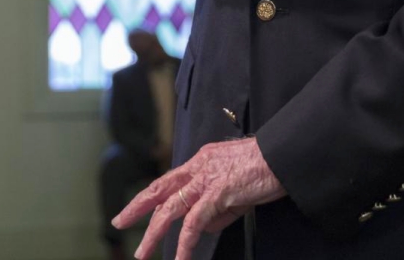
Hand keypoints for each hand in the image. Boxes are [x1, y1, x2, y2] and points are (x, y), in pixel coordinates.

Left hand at [115, 137, 285, 259]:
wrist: (284, 155)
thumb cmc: (266, 167)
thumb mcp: (236, 188)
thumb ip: (218, 207)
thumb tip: (204, 228)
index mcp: (203, 160)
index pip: (171, 180)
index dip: (152, 195)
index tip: (138, 207)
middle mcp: (200, 166)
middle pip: (161, 188)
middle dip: (137, 206)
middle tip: (119, 221)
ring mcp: (208, 179)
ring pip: (170, 208)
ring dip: (153, 233)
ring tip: (143, 253)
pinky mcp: (218, 193)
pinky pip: (194, 222)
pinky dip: (184, 243)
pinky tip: (180, 258)